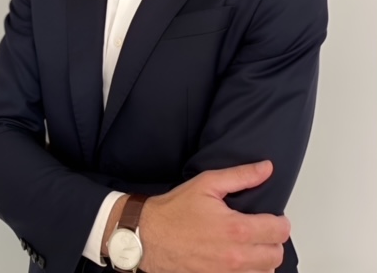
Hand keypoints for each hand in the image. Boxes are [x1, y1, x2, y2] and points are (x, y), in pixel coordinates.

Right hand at [139, 161, 289, 272]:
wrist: (149, 236)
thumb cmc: (174, 211)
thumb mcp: (207, 183)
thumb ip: (241, 176)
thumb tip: (266, 168)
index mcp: (236, 228)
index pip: (278, 231)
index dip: (281, 222)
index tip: (275, 218)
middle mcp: (235, 256)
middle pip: (276, 255)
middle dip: (273, 241)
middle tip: (262, 230)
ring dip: (263, 260)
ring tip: (252, 246)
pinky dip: (248, 272)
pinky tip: (239, 260)